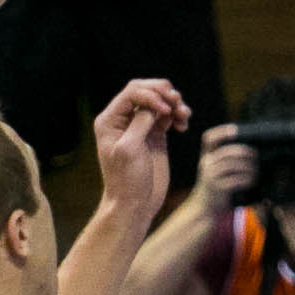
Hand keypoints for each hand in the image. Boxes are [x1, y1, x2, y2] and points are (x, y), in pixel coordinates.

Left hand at [92, 79, 187, 223]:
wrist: (134, 204)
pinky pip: (168, 117)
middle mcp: (123, 120)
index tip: (165, 110)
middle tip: (178, 104)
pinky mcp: (155, 136)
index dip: (151, 95)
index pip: (132, 92)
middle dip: (164, 93)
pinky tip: (183, 125)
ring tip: (184, 115)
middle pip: (146, 91)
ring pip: (159, 102)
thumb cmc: (126, 180)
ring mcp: (140, 127)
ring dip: (174, 104)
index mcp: (110, 120)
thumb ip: (140, 122)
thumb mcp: (129, 149)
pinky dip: (178, 115)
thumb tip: (155, 106)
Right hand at [194, 123, 257, 218]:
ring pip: (234, 165)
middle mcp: (206, 164)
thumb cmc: (214, 188)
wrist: (203, 209)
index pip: (209, 138)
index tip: (236, 130)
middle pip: (228, 151)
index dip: (222, 131)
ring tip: (255, 170)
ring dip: (249, 167)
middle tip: (255, 156)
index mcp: (206, 157)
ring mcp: (211, 176)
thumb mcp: (213, 171)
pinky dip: (247, 179)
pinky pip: (237, 180)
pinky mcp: (218, 188)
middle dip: (245, 152)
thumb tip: (249, 150)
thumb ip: (224, 160)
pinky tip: (251, 181)